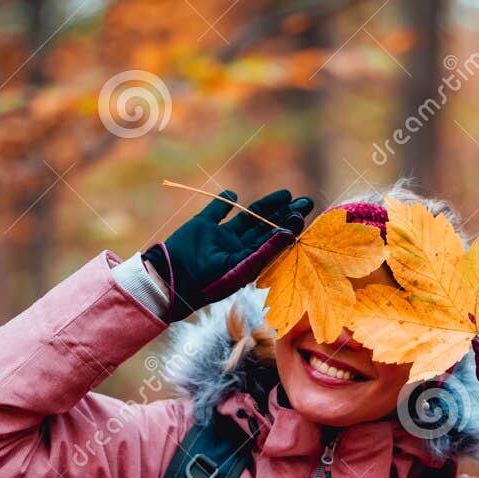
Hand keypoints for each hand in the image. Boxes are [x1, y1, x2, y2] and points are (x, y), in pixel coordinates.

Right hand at [145, 189, 312, 321]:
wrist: (173, 279)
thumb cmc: (209, 282)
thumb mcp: (242, 268)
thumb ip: (265, 250)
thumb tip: (289, 234)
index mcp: (248, 262)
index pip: (273, 242)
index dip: (288, 228)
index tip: (301, 216)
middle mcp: (237, 249)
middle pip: (266, 228)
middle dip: (285, 214)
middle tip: (306, 202)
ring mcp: (220, 237)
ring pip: (248, 217)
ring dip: (267, 206)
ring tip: (286, 195)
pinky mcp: (202, 225)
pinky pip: (216, 210)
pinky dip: (225, 201)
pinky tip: (235, 196)